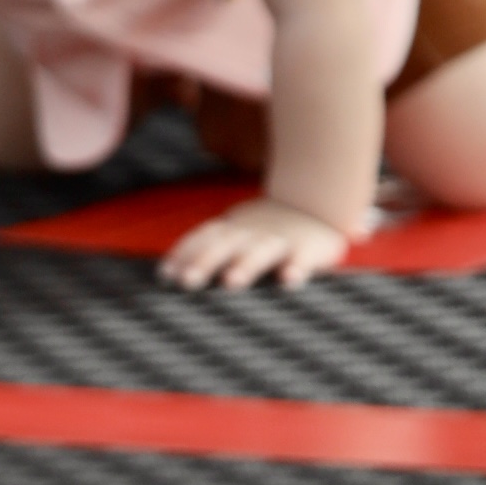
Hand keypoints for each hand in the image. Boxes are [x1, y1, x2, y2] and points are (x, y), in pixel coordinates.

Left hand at [159, 193, 352, 293]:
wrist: (321, 201)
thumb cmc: (267, 229)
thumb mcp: (237, 231)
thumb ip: (207, 247)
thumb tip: (164, 274)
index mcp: (234, 229)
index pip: (204, 237)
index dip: (185, 253)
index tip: (166, 275)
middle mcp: (254, 232)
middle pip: (226, 244)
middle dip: (205, 262)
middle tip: (187, 282)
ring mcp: (282, 239)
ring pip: (262, 251)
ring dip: (246, 265)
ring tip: (231, 283)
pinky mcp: (311, 249)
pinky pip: (304, 259)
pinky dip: (298, 268)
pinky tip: (289, 281)